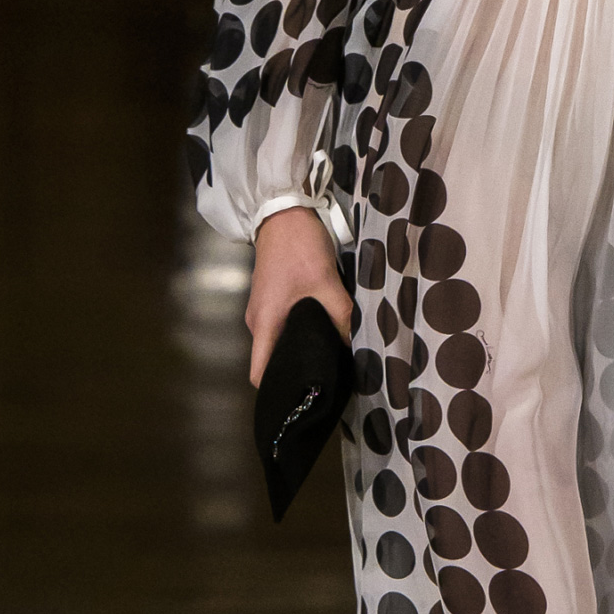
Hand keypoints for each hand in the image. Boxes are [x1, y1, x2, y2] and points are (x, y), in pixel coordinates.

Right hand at [246, 205, 353, 387]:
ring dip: (299, 351)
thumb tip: (356, 347)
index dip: (277, 392)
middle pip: (271, 361)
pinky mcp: (272, 298)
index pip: (260, 374)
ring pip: (279, 342)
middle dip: (294, 374)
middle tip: (326, 384)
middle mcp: (258, 322)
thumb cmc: (298, 247)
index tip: (299, 402)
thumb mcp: (327, 282)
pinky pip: (282, 326)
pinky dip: (299, 334)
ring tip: (329, 360)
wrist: (283, 210)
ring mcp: (263, 309)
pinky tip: (323, 333)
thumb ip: (342, 316)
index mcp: (264, 324)